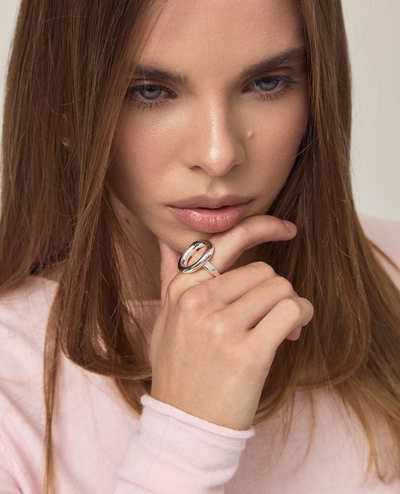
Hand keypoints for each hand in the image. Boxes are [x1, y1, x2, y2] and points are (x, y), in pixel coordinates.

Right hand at [150, 215, 313, 430]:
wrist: (184, 425)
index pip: (226, 240)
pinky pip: (291, 311)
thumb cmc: (178, 371)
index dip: (262, 227)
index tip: (285, 229)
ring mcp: (221, 327)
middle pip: (263, 269)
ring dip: (290, 305)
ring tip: (283, 328)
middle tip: (275, 314)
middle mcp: (197, 302)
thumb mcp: (164, 321)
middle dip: (275, 290)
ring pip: (279, 288)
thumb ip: (170, 280)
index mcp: (180, 290)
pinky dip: (302, 316)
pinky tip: (294, 332)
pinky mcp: (247, 353)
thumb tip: (167, 243)